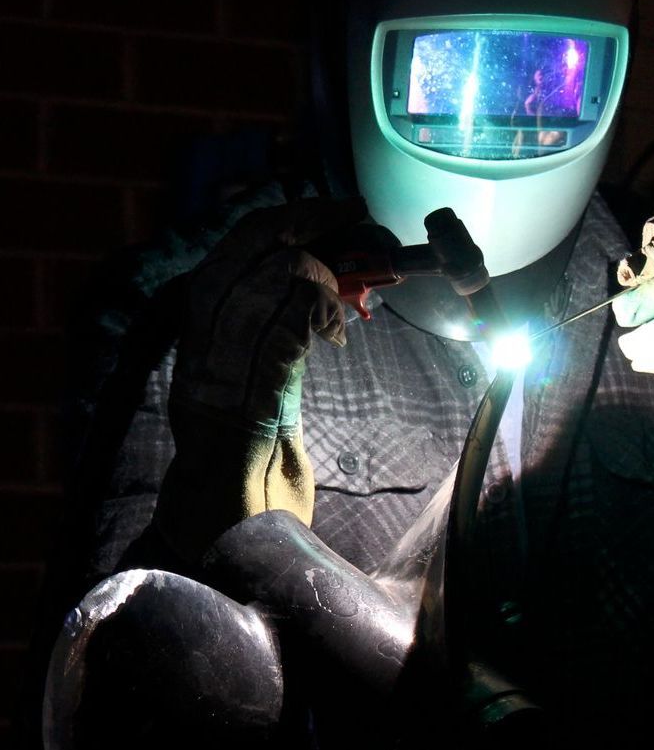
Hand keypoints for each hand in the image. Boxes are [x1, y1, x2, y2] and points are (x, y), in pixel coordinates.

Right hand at [156, 198, 365, 563]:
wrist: (228, 538)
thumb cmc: (258, 477)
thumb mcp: (275, 394)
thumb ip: (286, 346)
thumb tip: (329, 304)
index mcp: (204, 341)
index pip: (234, 252)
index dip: (284, 220)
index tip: (333, 210)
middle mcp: (201, 346)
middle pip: (245, 249)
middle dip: (307, 223)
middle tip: (357, 218)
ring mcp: (216, 368)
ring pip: (265, 277)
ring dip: (323, 267)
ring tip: (353, 286)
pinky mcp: (242, 395)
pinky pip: (284, 324)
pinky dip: (320, 310)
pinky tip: (340, 325)